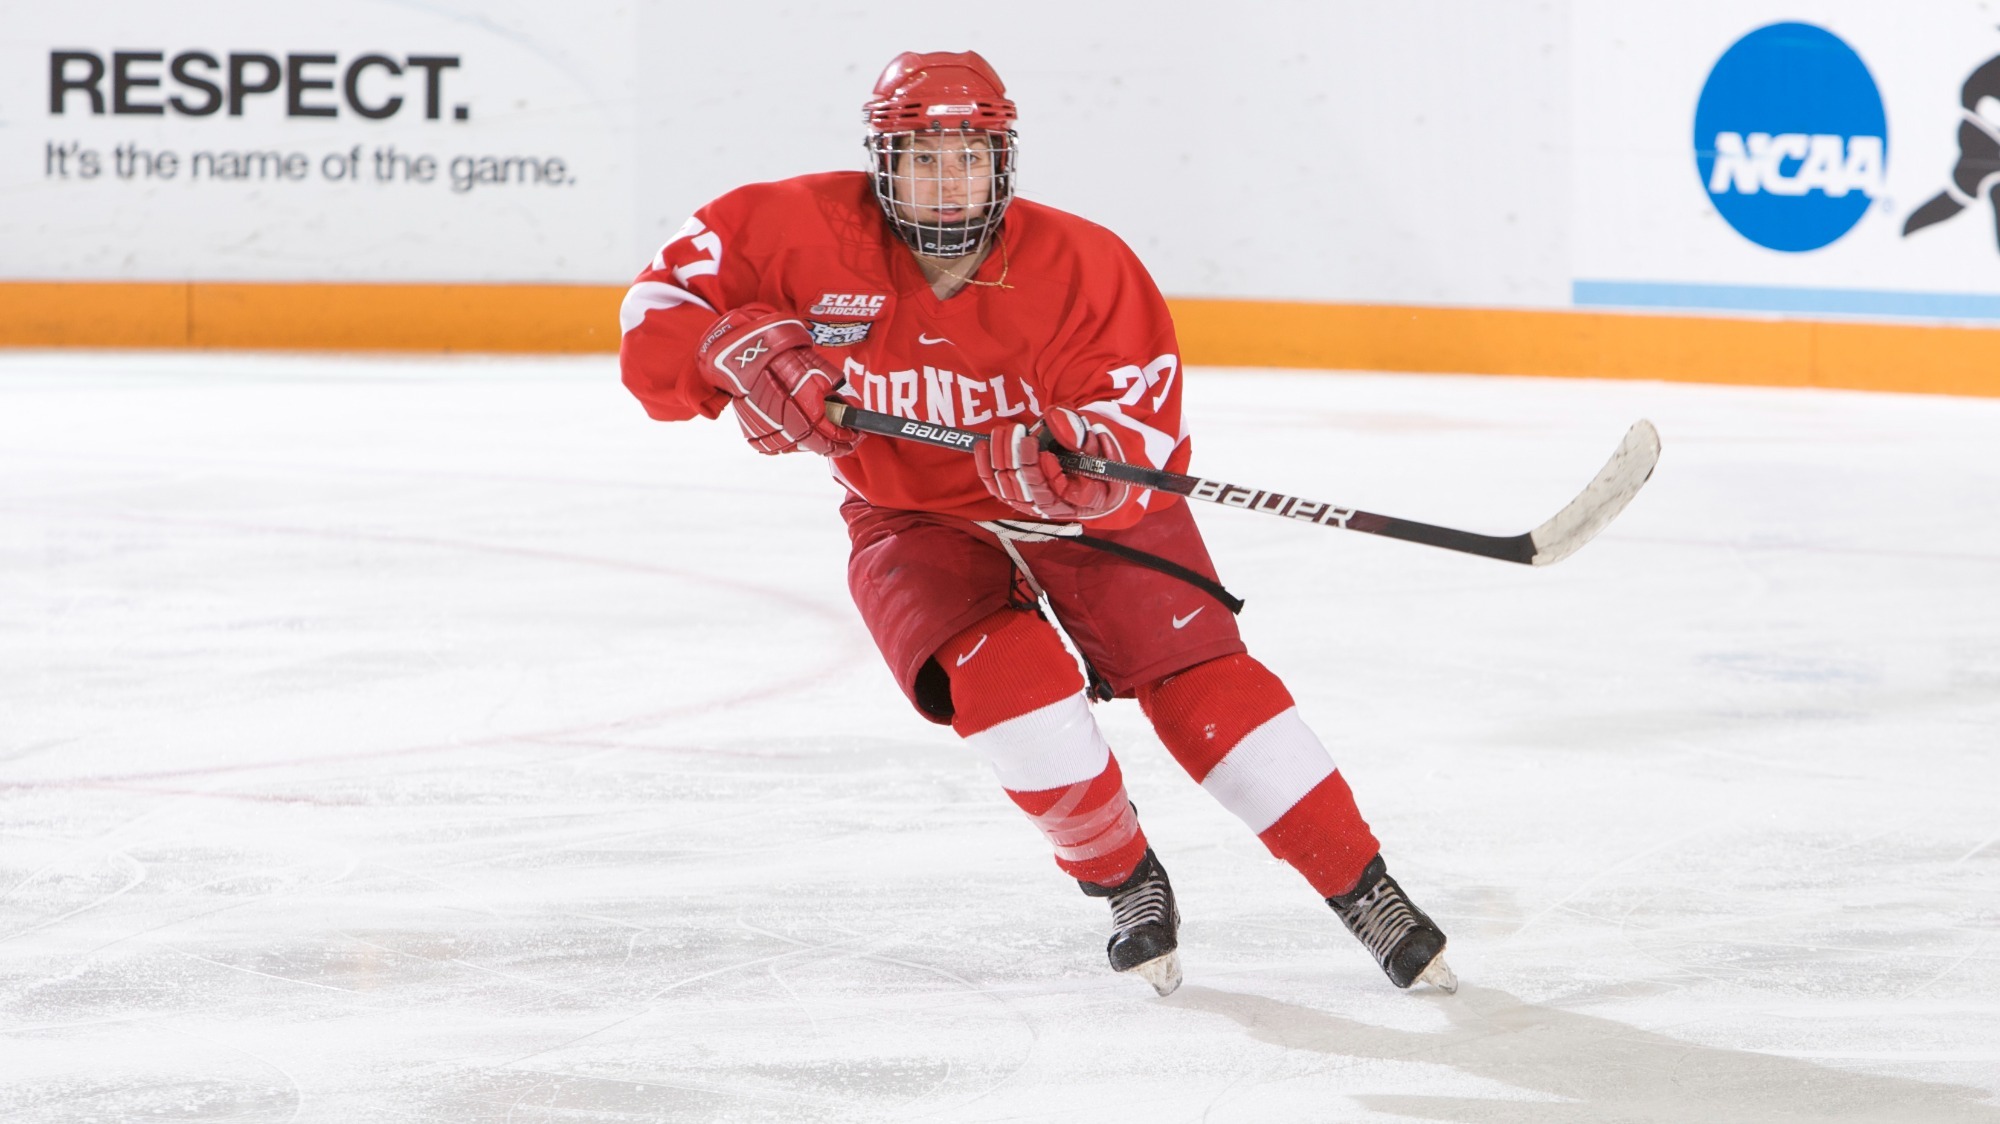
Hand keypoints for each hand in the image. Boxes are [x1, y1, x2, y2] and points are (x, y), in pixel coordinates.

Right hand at [695, 304, 860, 455]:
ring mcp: (765, 427)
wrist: (747, 350)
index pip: (830, 437)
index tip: (855, 438)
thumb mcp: (819, 369)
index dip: (845, 440)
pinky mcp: (751, 428)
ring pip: (793, 447)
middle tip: (842, 438)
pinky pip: (773, 444)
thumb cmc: (784, 355)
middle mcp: (784, 422)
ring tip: (817, 431)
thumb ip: (835, 393)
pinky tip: (793, 429)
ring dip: (808, 442)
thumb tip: (850, 409)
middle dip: (831, 443)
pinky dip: (786, 440)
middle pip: (813, 446)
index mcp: (803, 407)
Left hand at [974, 407, 1130, 520]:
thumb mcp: (1098, 444)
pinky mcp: (1017, 498)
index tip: (1045, 455)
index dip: (1052, 477)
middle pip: (1033, 493)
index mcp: (1087, 498)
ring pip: (1013, 490)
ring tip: (1006, 432)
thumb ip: (1081, 434)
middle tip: (1022, 435)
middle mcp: (1058, 508)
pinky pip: (997, 487)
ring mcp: (1035, 505)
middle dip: (1024, 461)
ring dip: (1005, 459)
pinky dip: (986, 467)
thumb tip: (1055, 419)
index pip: (1065, 495)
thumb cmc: (1096, 459)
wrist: (1088, 474)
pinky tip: (982, 446)